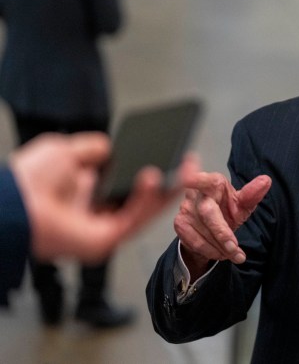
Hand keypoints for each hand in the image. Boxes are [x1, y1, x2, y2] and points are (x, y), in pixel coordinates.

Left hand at [9, 132, 198, 262]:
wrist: (8, 205)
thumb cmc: (27, 181)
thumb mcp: (65, 150)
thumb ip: (94, 148)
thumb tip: (111, 146)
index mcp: (90, 194)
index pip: (131, 184)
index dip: (155, 169)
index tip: (174, 154)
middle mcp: (99, 213)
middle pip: (146, 199)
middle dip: (171, 181)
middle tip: (191, 163)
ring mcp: (104, 229)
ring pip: (146, 210)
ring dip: (168, 190)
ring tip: (185, 169)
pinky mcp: (105, 240)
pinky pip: (133, 219)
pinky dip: (147, 199)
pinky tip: (155, 178)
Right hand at [173, 171, 270, 273]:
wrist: (210, 225)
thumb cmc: (226, 208)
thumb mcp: (241, 203)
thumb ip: (252, 194)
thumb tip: (266, 181)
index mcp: (212, 183)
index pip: (203, 180)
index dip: (194, 179)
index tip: (188, 178)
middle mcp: (195, 194)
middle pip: (208, 214)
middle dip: (223, 234)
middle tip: (235, 250)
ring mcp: (185, 209)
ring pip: (203, 233)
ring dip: (220, 248)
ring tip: (234, 254)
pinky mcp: (180, 224)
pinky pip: (196, 242)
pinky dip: (211, 251)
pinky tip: (220, 253)